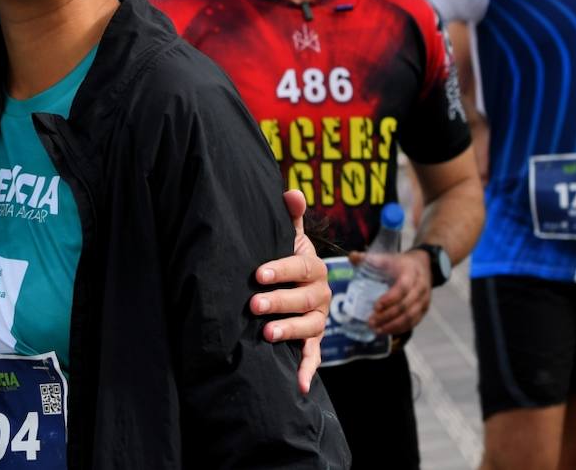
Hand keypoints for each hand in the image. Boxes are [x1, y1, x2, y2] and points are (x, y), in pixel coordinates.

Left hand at [251, 189, 329, 392]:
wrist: (298, 285)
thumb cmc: (287, 258)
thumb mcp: (289, 237)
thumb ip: (290, 217)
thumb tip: (291, 191)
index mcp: (313, 268)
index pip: (299, 268)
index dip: (281, 270)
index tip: (258, 274)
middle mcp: (321, 294)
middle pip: (305, 299)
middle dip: (280, 302)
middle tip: (254, 304)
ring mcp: (318, 320)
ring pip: (310, 327)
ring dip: (290, 331)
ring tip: (267, 334)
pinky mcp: (314, 341)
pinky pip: (314, 357)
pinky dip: (307, 371)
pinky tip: (299, 385)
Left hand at [349, 249, 432, 336]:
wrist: (422, 265)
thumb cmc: (399, 264)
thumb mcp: (386, 258)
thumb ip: (368, 258)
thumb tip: (352, 257)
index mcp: (411, 273)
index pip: (402, 288)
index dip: (390, 299)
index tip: (375, 307)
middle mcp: (420, 288)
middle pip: (406, 306)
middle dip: (388, 316)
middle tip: (371, 322)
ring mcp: (424, 300)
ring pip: (411, 317)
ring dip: (393, 326)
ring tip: (376, 330)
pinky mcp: (424, 310)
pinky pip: (414, 322)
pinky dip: (400, 328)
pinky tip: (387, 331)